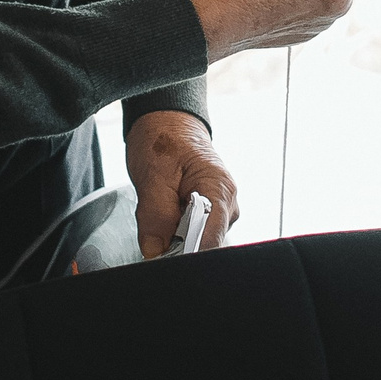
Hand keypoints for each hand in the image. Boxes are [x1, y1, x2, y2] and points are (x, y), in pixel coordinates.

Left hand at [128, 111, 237, 256]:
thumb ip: (154, 216)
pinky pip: (192, 235)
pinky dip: (174, 231)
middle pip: (205, 245)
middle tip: (154, 225)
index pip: (211, 239)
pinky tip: (166, 214)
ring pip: (196, 242)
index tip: (163, 256)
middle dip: (177, 245)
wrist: (168, 124)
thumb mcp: (153, 175)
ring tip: (161, 210)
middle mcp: (227, 204)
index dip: (187, 254)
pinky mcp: (209, 215)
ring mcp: (220, 211)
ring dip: (174, 237)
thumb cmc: (164, 140)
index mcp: (219, 191)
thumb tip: (155, 251)